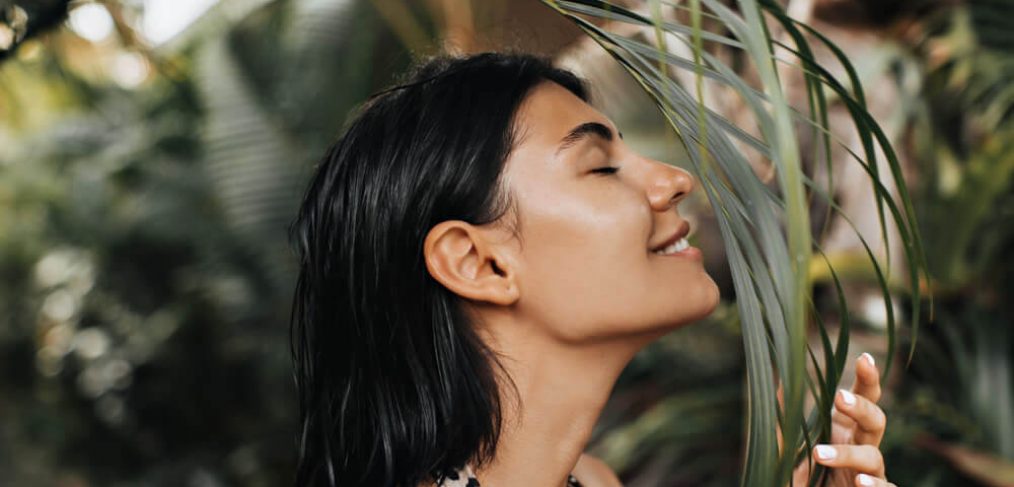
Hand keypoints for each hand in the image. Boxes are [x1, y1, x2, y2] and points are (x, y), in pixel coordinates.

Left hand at [782, 352, 896, 486]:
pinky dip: (877, 486)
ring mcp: (868, 471)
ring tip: (818, 454)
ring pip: (873, 456)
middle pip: (875, 420)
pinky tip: (860, 482)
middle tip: (840, 397)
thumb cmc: (798, 471)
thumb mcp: (787, 442)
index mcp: (843, 426)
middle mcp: (860, 445)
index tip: (864, 358)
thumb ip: (785, 416)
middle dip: (861, 407)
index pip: (863, 397)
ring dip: (848, 454)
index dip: (868, 378)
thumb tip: (782, 379)